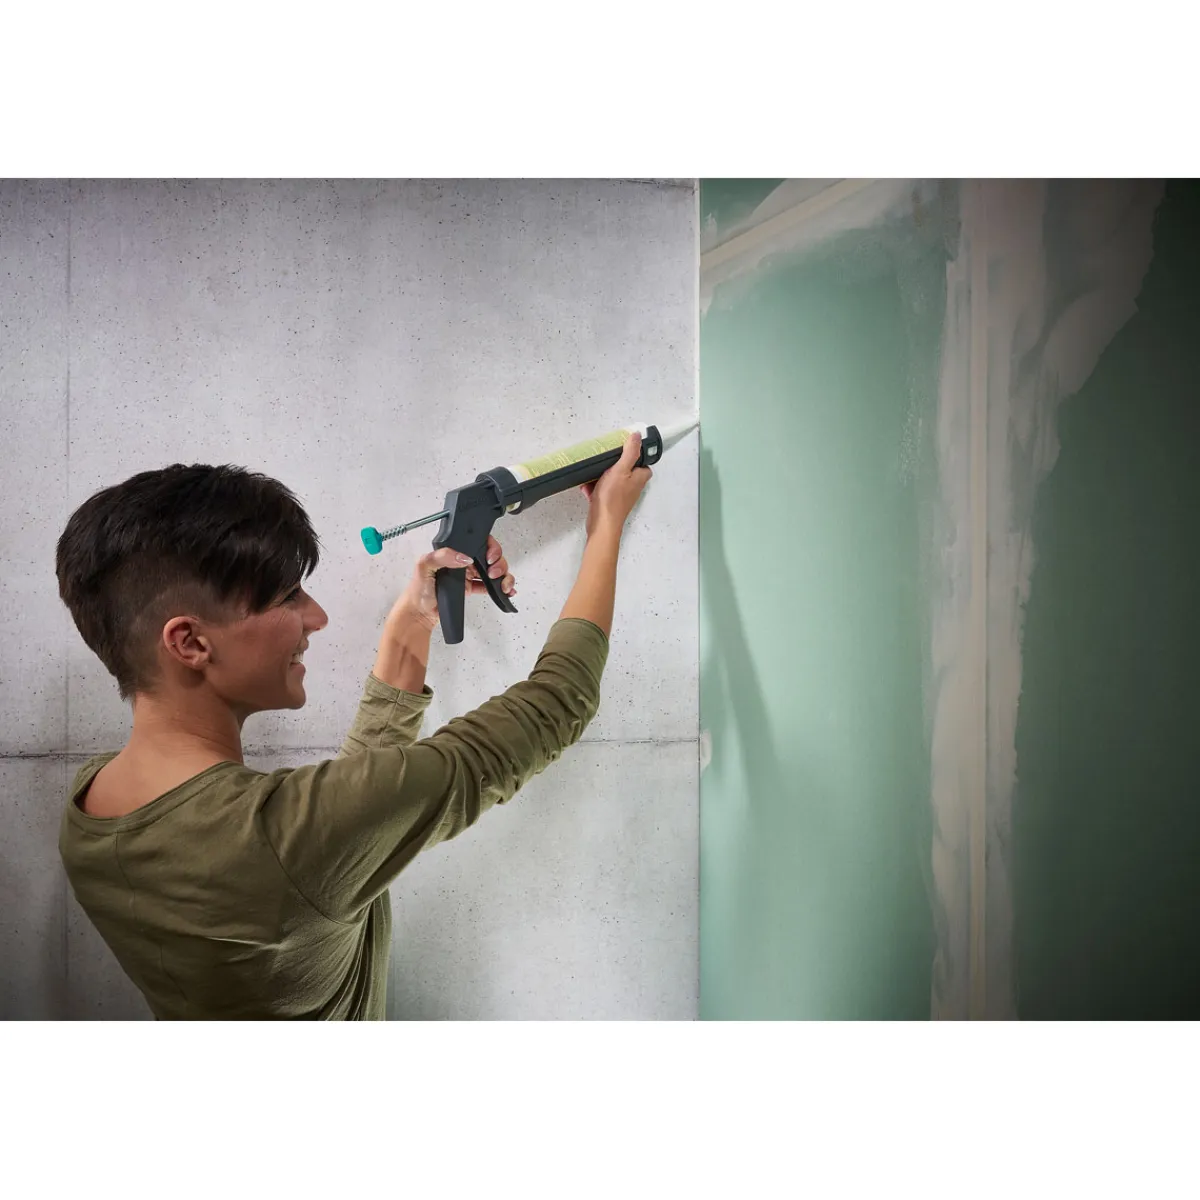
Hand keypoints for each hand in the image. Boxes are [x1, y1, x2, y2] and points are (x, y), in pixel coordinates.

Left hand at [385, 535, 515, 635]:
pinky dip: (500, 588)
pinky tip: (506, 591)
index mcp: (453, 552)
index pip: (478, 542)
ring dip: (504, 576)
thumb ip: (442, 556)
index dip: (490, 548)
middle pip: (491, 557)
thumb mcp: (424, 566)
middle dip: (499, 563)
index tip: (489, 558)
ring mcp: (468, 575)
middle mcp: (462, 562)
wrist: (419, 614)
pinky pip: (490, 586)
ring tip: (502, 585)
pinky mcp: (471, 589)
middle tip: (493, 573)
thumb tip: (463, 557)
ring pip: (494, 570)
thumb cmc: (418, 590)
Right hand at [579, 431, 652, 536]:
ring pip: (611, 478)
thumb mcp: (621, 469)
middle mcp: (633, 486)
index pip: (642, 461)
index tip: (622, 448)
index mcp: (640, 477)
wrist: (601, 523)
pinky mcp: (609, 501)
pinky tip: (587, 486)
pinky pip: (601, 489)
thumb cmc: (612, 499)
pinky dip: (593, 487)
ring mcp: (621, 495)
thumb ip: (630, 452)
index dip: (633, 454)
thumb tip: (637, 436)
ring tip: (592, 473)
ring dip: (600, 475)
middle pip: (625, 468)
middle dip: (612, 464)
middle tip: (604, 460)